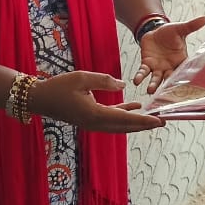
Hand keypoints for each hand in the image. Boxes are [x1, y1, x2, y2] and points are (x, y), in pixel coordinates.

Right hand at [29, 71, 165, 131]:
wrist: (40, 99)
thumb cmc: (59, 87)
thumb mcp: (82, 78)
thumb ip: (105, 80)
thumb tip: (123, 85)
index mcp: (94, 114)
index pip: (125, 119)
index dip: (144, 120)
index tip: (159, 121)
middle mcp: (95, 123)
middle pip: (126, 127)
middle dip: (145, 125)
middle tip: (163, 121)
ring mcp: (92, 124)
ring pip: (120, 125)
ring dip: (136, 122)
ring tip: (153, 117)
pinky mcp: (90, 120)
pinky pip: (111, 120)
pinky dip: (124, 116)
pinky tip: (134, 107)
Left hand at [134, 15, 204, 92]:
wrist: (155, 30)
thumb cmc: (170, 32)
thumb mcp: (180, 28)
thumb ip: (191, 26)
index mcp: (180, 61)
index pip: (183, 71)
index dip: (184, 78)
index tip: (185, 87)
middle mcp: (169, 67)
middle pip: (169, 79)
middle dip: (167, 86)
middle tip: (166, 94)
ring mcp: (158, 67)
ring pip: (156, 79)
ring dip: (153, 85)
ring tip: (150, 91)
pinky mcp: (147, 64)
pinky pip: (143, 72)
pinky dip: (140, 76)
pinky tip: (136, 81)